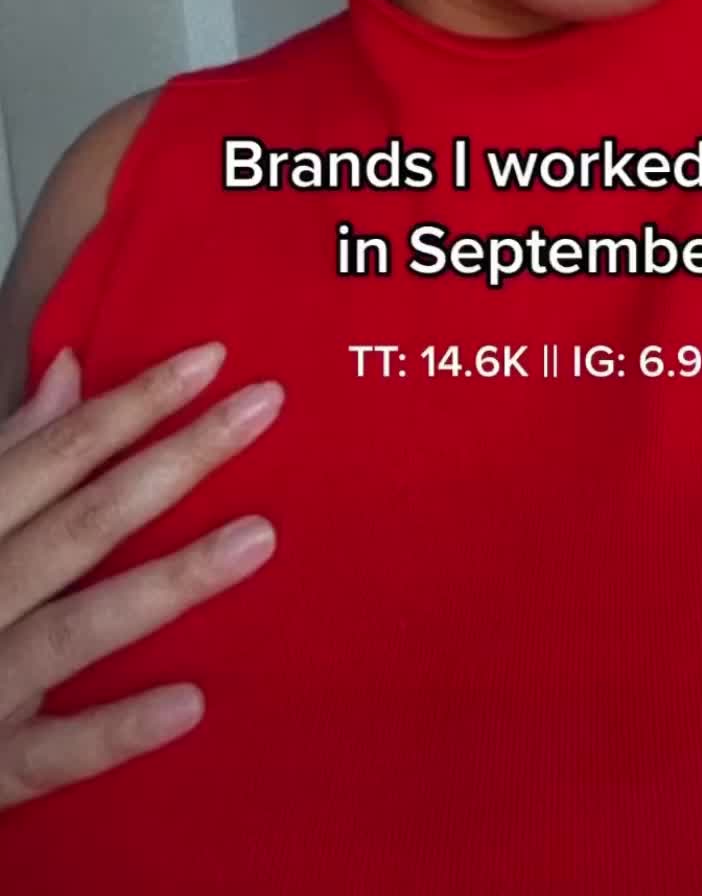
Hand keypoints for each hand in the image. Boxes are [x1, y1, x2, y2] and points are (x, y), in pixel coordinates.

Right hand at [0, 341, 282, 806]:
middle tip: (265, 407)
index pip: (56, 453)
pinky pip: (53, 752)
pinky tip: (189, 701)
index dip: (133, 404)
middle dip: (176, 460)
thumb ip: (10, 450)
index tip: (213, 359)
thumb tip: (69, 365)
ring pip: (75, 629)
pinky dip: (114, 729)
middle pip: (84, 524)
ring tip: (259, 538)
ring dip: (166, 584)